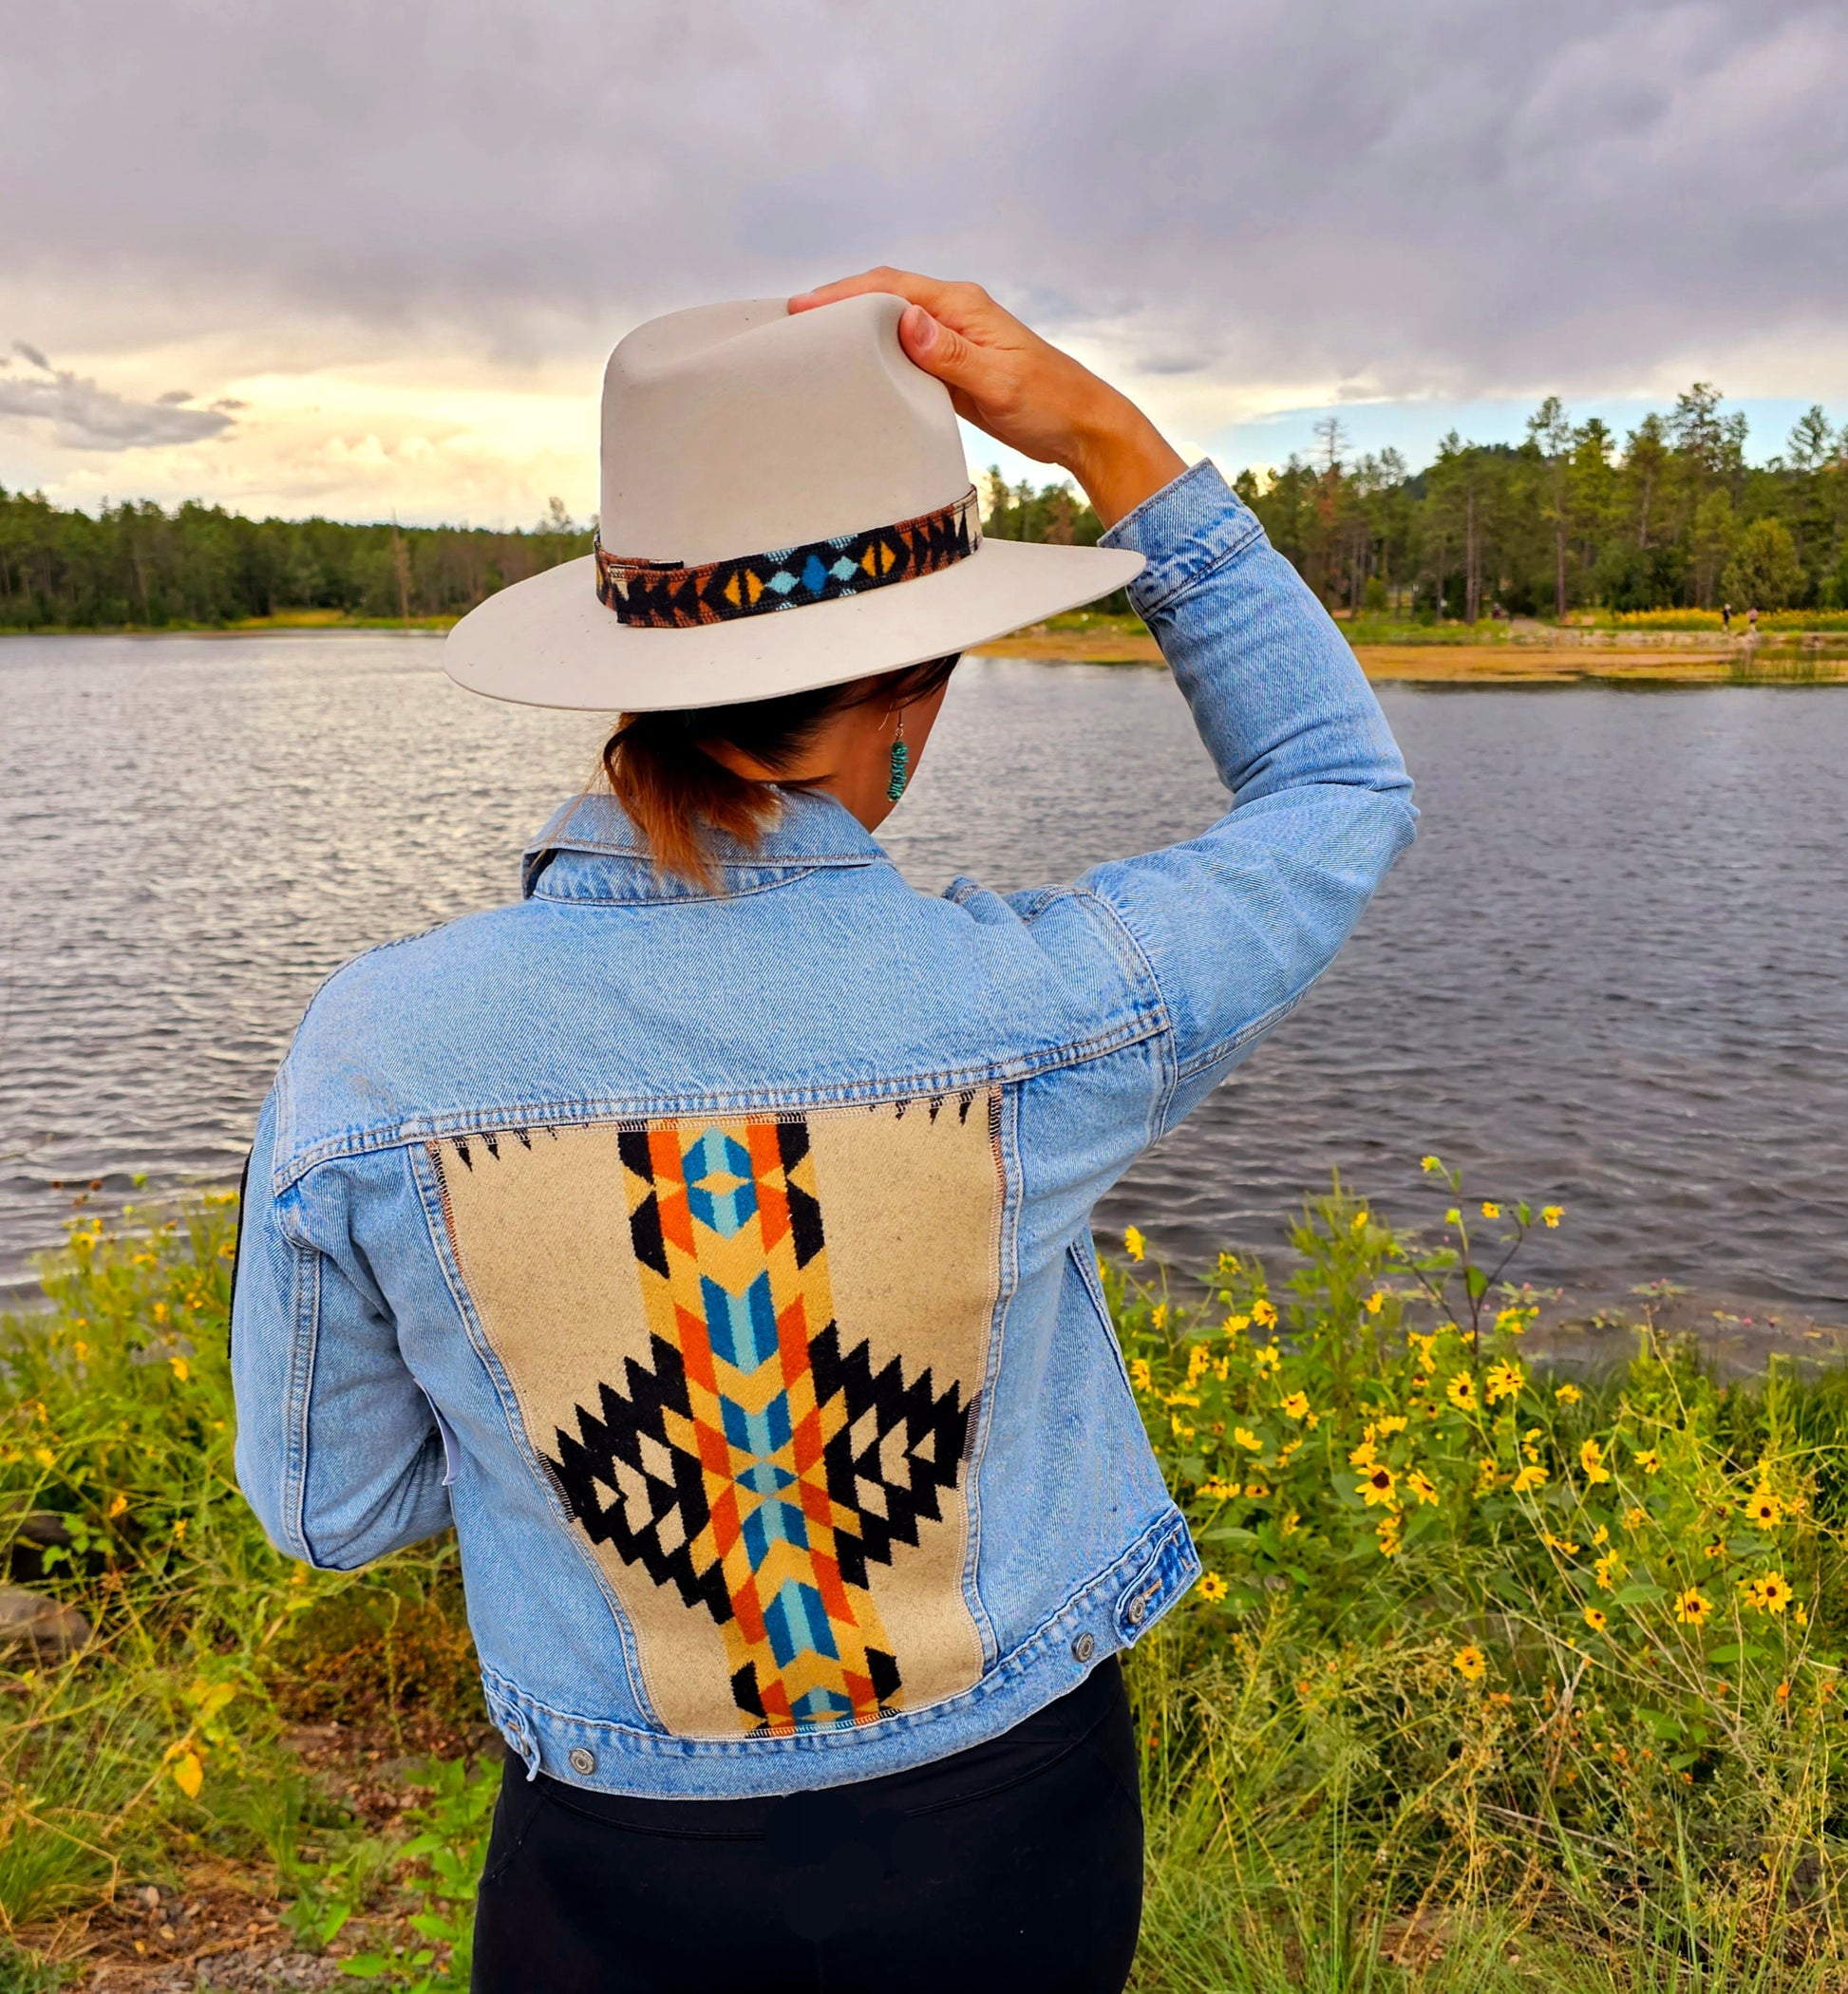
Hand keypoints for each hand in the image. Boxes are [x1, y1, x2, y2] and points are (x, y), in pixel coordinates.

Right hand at [789, 268, 1185, 529]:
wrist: (1080, 427)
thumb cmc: (1048, 401)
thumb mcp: (999, 379)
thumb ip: (951, 353)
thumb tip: (906, 321)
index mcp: (962, 306)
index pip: (891, 288)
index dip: (843, 295)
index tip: (802, 308)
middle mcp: (952, 315)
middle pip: (883, 300)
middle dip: (837, 307)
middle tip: (789, 326)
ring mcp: (950, 340)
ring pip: (889, 327)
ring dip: (852, 333)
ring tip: (808, 347)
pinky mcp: (951, 368)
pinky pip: (903, 355)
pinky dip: (874, 358)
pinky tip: (851, 373)